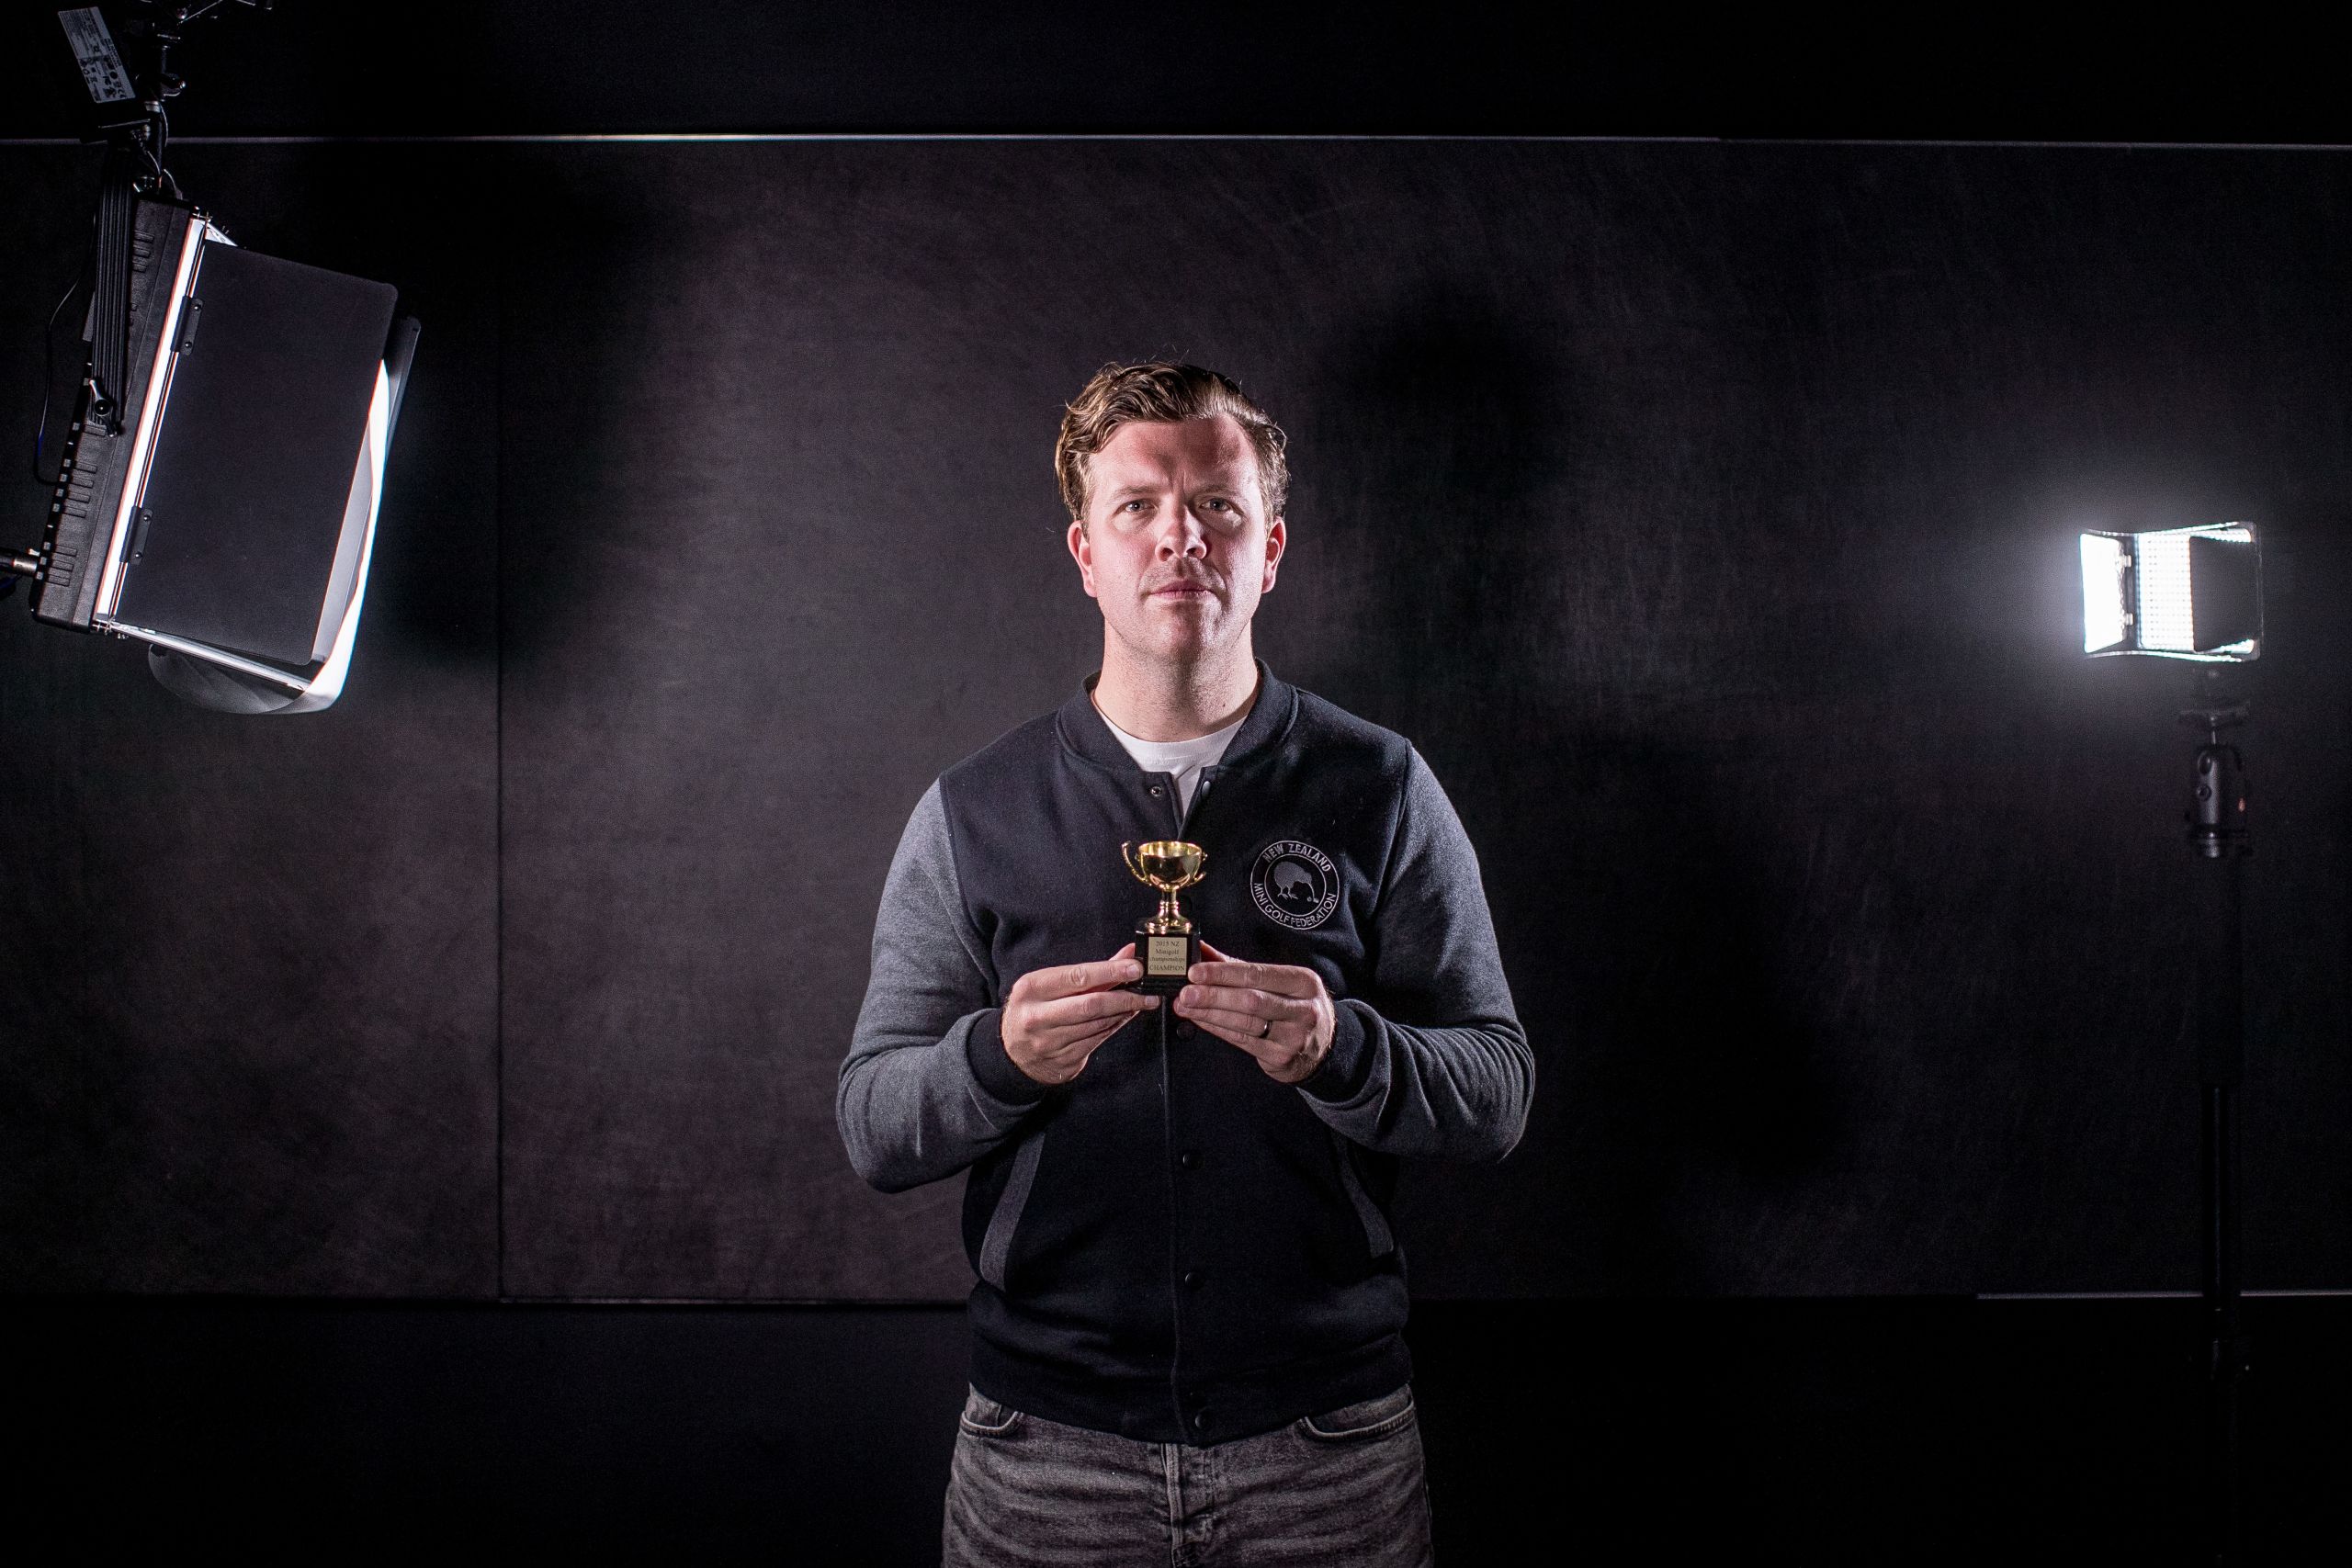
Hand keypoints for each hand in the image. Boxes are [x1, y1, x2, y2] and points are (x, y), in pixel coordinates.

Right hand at [1002, 942, 1158, 1085]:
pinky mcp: (1063, 1059)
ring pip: (1098, 1023)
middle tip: (1149, 991)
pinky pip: (1098, 1039)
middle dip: (1125, 996)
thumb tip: (1128, 953)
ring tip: (1143, 1001)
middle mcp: (1037, 1016)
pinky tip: (1126, 1016)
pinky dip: (1116, 1025)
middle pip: (1091, 1004)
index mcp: (1032, 989)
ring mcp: (1049, 1041)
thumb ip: (1093, 970)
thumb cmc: (1037, 1008)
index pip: (1078, 977)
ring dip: (1125, 1011)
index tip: (1135, 968)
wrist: (1013, 1052)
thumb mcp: (1053, 984)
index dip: (1110, 972)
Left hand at [1173, 941, 1335, 1085]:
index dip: (1224, 973)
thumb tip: (1202, 950)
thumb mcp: (1278, 982)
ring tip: (1185, 1005)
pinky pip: (1242, 1041)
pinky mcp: (1281, 1056)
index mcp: (1302, 982)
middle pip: (1251, 1000)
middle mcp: (1303, 1008)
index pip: (1258, 974)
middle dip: (1214, 995)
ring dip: (1210, 1013)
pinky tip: (1200, 1019)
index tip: (1196, 972)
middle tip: (1186, 992)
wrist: (1321, 1047)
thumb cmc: (1293, 1006)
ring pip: (1244, 1022)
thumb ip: (1239, 967)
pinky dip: (1217, 1028)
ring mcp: (1293, 1036)